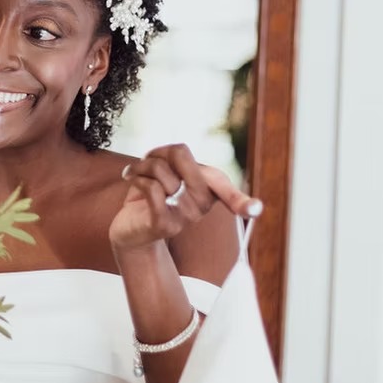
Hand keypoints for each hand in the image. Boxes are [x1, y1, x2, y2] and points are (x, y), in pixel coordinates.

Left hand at [109, 143, 261, 253]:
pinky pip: (151, 188)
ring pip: (161, 170)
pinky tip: (130, 181)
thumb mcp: (167, 170)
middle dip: (157, 152)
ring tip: (137, 176)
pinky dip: (136, 178)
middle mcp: (202, 206)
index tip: (254, 210)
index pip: (225, 185)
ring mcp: (185, 217)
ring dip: (142, 167)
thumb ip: (179, 158)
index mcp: (209, 190)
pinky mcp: (165, 224)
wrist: (128, 229)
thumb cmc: (149, 194)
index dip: (242, 200)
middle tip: (148, 163)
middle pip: (181, 154)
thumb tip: (178, 152)